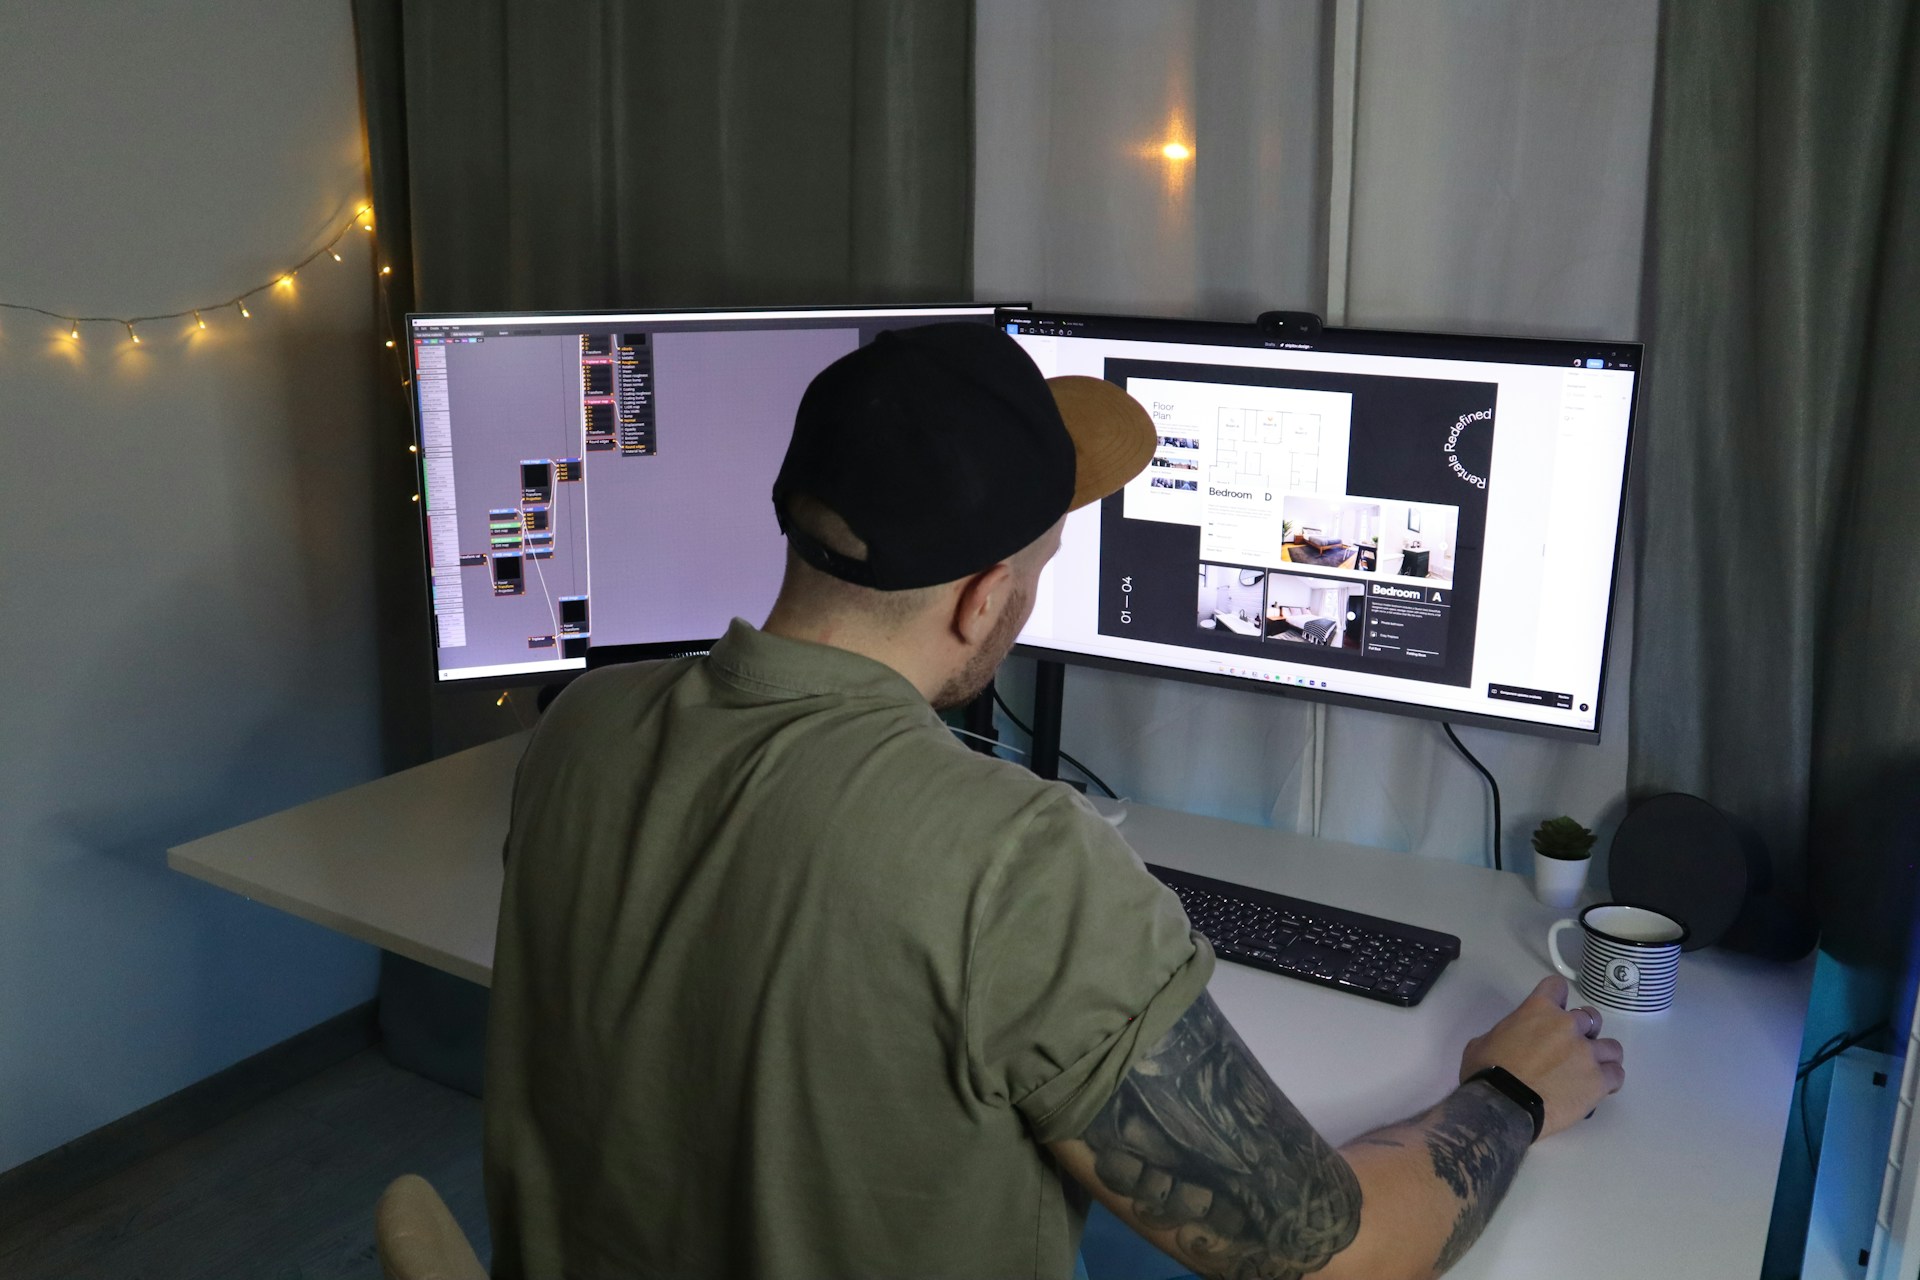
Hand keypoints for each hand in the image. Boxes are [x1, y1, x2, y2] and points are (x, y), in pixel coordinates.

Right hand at [1459, 974, 1624, 1138]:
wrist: (1503, 1106)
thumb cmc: (1486, 1072)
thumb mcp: (1483, 1042)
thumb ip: (1506, 1034)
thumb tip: (1511, 1043)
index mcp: (1538, 1010)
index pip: (1557, 986)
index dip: (1556, 998)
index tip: (1554, 1011)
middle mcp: (1568, 1026)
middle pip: (1591, 1017)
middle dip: (1584, 1030)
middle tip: (1572, 1047)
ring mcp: (1587, 1053)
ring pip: (1612, 1046)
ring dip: (1601, 1055)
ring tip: (1590, 1070)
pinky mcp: (1599, 1080)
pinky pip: (1617, 1074)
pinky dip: (1609, 1079)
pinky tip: (1598, 1088)